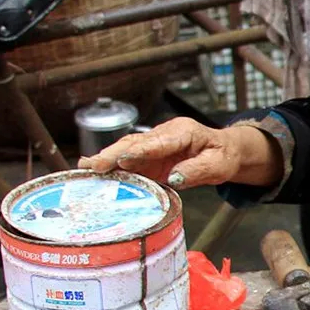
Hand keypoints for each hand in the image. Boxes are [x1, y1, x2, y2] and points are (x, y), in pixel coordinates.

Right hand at [77, 117, 278, 189]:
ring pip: (126, 148)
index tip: (124, 159)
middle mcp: (164, 134)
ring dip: (106, 158)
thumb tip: (175, 177)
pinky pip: (127, 159)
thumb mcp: (218, 166)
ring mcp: (154, 144)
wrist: (224, 151)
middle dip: (113, 153)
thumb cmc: (222, 156)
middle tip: (94, 165)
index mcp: (183, 132)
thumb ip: (197, 170)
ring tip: (86, 169)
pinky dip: (110, 165)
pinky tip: (92, 171)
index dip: (141, 150)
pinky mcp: (149, 156)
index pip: (160, 142)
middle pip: (135, 142)